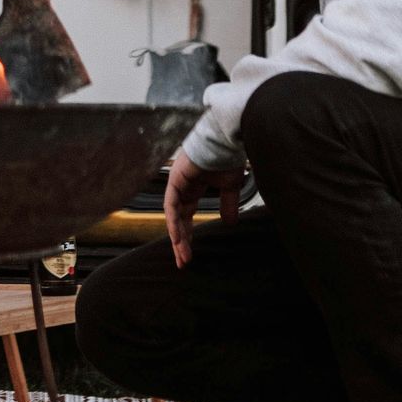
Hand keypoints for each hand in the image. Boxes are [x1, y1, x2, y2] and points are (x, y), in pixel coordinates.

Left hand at [163, 147, 243, 266]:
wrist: (225, 139)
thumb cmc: (228, 155)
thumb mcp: (230, 186)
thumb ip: (228, 204)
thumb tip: (229, 223)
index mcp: (194, 187)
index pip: (186, 216)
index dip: (188, 234)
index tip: (190, 253)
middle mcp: (183, 187)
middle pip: (178, 220)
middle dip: (181, 242)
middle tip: (183, 261)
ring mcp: (177, 183)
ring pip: (173, 216)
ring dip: (177, 237)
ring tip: (182, 256)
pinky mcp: (175, 180)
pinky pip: (171, 206)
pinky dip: (174, 222)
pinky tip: (178, 238)